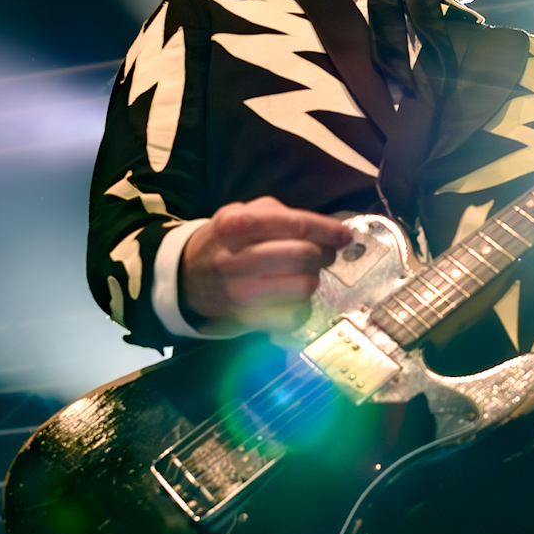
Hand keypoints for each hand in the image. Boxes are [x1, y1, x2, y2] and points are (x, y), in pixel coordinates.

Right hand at [181, 197, 353, 330]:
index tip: (346, 235)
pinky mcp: (248, 320)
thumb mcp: (242, 213)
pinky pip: (295, 315)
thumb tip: (331, 229)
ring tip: (303, 274)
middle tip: (323, 255)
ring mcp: (241, 293)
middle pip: (303, 256)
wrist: (187, 278)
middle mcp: (236, 258)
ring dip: (312, 280)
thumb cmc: (226, 242)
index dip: (327, 230)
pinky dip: (302, 306)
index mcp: (235, 224)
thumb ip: (283, 215)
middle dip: (323, 254)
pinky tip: (291, 297)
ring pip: (304, 287)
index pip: (295, 225)